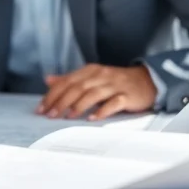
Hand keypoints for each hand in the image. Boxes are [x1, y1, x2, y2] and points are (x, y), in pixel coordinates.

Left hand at [38, 64, 156, 120]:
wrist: (147, 81)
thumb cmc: (115, 82)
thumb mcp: (91, 77)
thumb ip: (70, 79)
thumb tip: (48, 80)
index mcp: (90, 71)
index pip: (67, 81)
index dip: (53, 94)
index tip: (41, 108)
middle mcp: (101, 76)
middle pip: (78, 87)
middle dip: (62, 101)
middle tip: (50, 114)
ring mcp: (115, 85)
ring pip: (93, 94)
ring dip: (78, 106)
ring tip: (67, 116)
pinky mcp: (127, 96)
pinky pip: (114, 103)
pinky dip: (102, 110)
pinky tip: (92, 118)